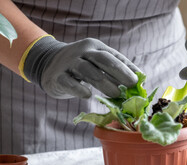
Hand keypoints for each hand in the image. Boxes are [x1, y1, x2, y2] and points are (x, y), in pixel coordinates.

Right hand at [22, 37, 140, 98]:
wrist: (47, 63)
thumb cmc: (80, 66)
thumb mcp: (96, 63)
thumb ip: (113, 70)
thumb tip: (138, 82)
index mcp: (94, 47)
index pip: (114, 56)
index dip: (127, 68)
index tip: (139, 80)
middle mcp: (82, 52)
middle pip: (103, 60)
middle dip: (120, 72)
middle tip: (132, 85)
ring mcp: (68, 63)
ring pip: (88, 71)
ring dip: (105, 83)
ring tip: (117, 94)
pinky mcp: (57, 76)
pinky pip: (69, 83)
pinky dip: (79, 89)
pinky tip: (88, 95)